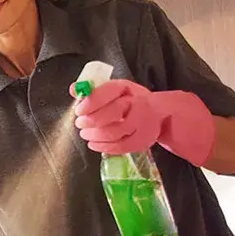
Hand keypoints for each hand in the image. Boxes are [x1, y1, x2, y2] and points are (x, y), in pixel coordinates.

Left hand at [72, 79, 215, 164]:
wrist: (160, 114)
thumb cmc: (131, 101)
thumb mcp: (115, 91)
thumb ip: (94, 90)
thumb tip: (74, 89)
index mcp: (127, 88)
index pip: (108, 92)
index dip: (91, 102)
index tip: (78, 111)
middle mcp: (138, 103)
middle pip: (112, 112)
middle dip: (92, 120)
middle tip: (80, 124)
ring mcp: (143, 122)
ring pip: (115, 131)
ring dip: (95, 135)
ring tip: (85, 134)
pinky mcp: (144, 139)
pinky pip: (121, 146)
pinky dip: (104, 147)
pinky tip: (94, 144)